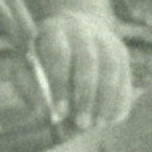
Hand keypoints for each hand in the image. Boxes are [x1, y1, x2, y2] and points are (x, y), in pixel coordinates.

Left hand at [35, 11, 131, 131]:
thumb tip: (44, 113)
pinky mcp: (121, 52)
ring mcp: (106, 39)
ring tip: (99, 124)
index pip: (59, 55)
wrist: (73, 26)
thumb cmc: (42, 54)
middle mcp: (83, 30)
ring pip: (112, 68)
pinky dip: (120, 98)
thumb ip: (29, 86)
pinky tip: (112, 118)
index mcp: (55, 30)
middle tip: (82, 124)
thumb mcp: (26, 63)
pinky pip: (125, 76)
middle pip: (88, 61)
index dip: (60, 86)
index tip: (59, 114)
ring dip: (107, 99)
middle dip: (86, 95)